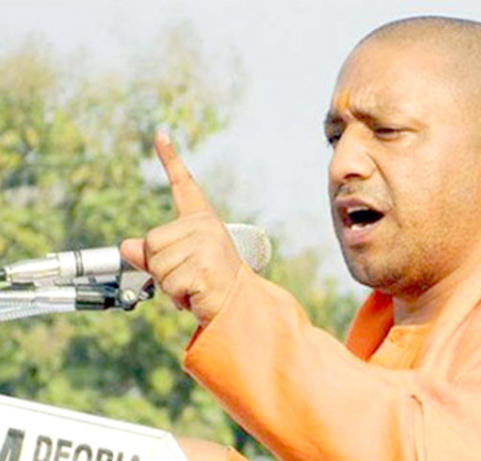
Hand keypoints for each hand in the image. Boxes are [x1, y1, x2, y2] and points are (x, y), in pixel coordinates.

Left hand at [121, 132, 245, 326]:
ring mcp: (206, 243)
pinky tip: (197, 295)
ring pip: (157, 264)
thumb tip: (125, 246)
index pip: (184, 185)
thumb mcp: (178, 264)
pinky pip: (168, 282)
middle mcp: (204, 226)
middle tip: (185, 278)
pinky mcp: (204, 264)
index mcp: (200, 221)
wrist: (239, 307)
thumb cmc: (209, 285)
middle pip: (151, 241)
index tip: (160, 135)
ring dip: (169, 285)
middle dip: (160, 268)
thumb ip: (151, 254)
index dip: (171, 159)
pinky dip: (177, 297)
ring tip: (192, 287)